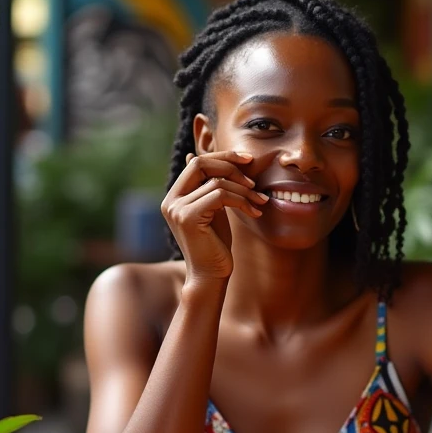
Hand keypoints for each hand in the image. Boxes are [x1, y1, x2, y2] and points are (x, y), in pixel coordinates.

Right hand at [161, 151, 268, 280]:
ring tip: (260, 202)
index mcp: (175, 196)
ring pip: (217, 182)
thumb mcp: (213, 210)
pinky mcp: (188, 217)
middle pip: (202, 164)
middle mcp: (171, 200)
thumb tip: (194, 156)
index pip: (198, 162)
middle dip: (232, 166)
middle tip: (254, 180)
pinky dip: (242, 201)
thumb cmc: (215, 245)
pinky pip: (221, 196)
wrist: (210, 276)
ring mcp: (177, 208)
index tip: (248, 161)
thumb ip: (208, 186)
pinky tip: (254, 213)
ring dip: (245, 191)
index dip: (224, 157)